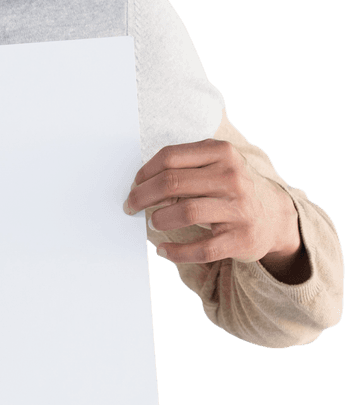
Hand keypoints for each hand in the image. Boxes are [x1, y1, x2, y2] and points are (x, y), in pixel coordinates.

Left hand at [123, 138, 302, 265]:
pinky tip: (163, 250)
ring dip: (159, 219)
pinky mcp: (241, 238)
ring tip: (154, 222)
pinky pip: (201, 248)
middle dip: (142, 196)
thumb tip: (140, 184)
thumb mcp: (214, 166)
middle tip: (131, 206)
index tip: (134, 185)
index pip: (170, 157)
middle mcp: (232, 177)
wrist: (273, 216)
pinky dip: (176, 252)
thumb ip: (182, 168)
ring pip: (185, 212)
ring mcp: (239, 208)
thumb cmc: (229, 189)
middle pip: (171, 183)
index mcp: (221, 153)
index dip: (144, 173)